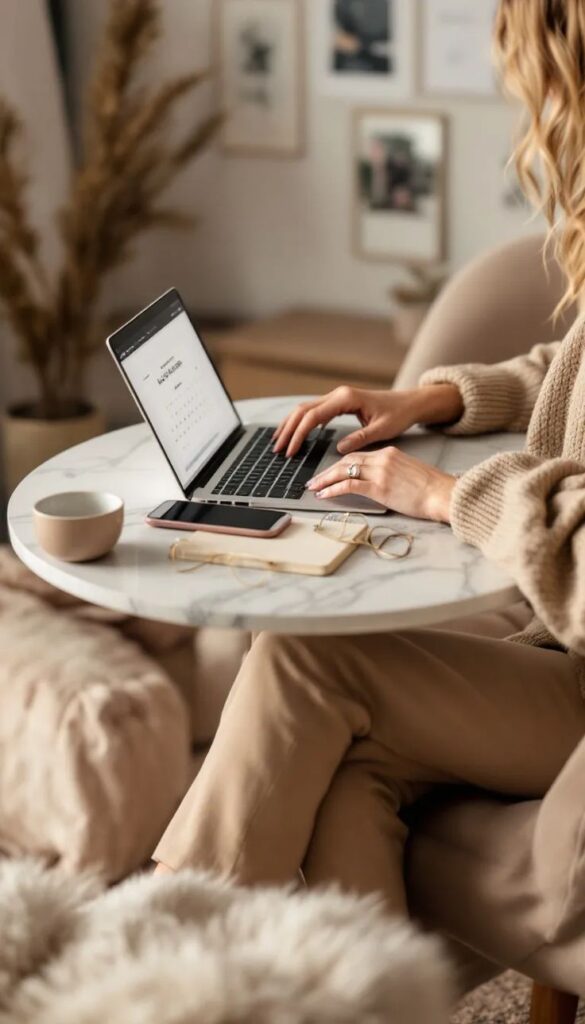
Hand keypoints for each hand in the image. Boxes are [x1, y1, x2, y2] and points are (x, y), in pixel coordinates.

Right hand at [272, 383, 463, 457]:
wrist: (409, 403)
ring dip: (290, 425)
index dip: (298, 435)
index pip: (313, 417)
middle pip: (303, 410)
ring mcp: (337, 397)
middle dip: (288, 430)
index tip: (291, 451)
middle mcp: (338, 395)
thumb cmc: (398, 414)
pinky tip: (293, 433)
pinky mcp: (339, 402)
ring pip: (305, 409)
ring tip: (279, 442)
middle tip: (278, 449)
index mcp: (346, 399)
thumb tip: (339, 448)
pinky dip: (300, 422)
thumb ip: (360, 438)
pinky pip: (314, 411)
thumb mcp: (382, 430)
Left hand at [307, 446, 455, 522]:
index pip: (358, 456)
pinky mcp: (378, 487)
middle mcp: (382, 458)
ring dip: (325, 480)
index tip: (330, 472)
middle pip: (347, 461)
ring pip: (343, 471)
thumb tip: (379, 483)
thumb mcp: (409, 473)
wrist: (443, 494)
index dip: (340, 465)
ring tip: (314, 487)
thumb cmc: (432, 489)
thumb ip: (392, 473)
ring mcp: (380, 472)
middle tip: (315, 479)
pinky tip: (324, 494)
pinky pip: (349, 485)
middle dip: (328, 471)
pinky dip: (333, 489)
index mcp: (390, 453)